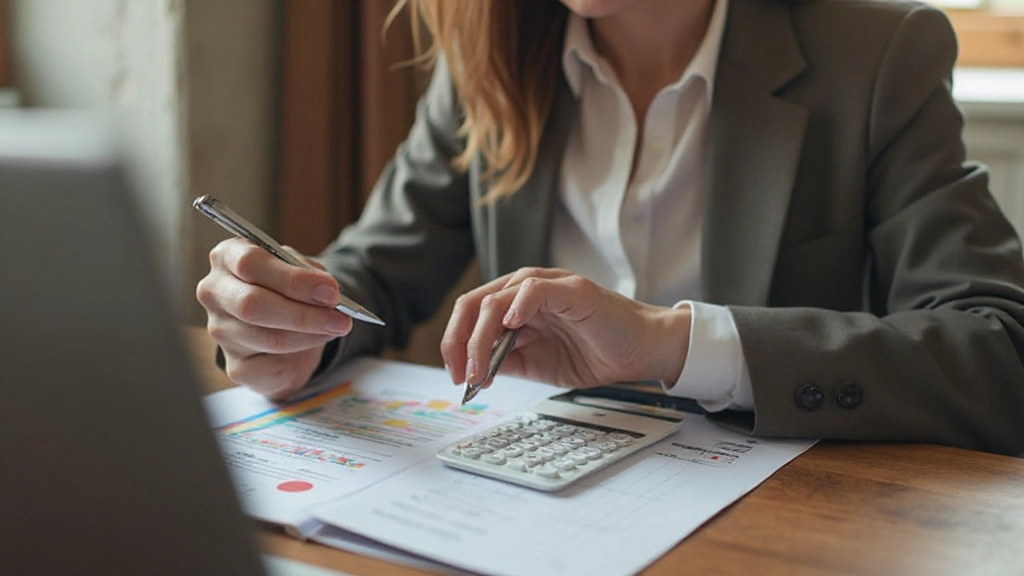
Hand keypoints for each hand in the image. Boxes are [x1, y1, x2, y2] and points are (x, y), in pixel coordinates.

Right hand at [195, 238, 352, 398]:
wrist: (283, 321)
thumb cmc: (288, 287)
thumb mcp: (301, 269)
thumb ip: (310, 276)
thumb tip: (327, 293)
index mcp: (227, 257)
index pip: (249, 264)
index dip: (293, 279)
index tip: (330, 292)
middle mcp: (214, 292)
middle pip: (252, 304)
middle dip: (304, 314)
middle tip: (340, 319)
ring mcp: (219, 331)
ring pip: (268, 337)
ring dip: (310, 335)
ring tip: (334, 328)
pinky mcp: (234, 364)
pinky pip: (272, 364)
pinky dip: (301, 354)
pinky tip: (312, 343)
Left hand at [440, 267, 691, 388]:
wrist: (640, 351)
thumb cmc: (594, 352)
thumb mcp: (537, 364)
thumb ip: (506, 361)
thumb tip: (473, 371)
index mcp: (514, 305)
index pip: (470, 314)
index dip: (455, 344)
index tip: (456, 377)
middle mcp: (525, 289)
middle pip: (474, 304)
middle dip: (459, 341)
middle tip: (462, 375)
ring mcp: (548, 286)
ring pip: (496, 299)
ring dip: (481, 337)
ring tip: (481, 368)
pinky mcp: (571, 289)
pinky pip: (534, 288)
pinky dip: (517, 305)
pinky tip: (510, 328)